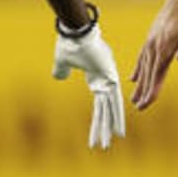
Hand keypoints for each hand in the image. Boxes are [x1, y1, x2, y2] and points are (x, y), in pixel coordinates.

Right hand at [52, 25, 125, 148]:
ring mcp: (110, 79)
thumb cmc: (70, 43)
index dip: (98, 121)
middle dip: (105, 128)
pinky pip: (112, 102)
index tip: (97, 135)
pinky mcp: (111, 78)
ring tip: (111, 142)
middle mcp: (106, 80)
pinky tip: (118, 130)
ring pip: (110, 109)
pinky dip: (114, 117)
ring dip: (109, 127)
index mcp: (97, 77)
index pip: (99, 105)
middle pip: (106, 110)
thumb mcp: (63, 61)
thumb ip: (62, 71)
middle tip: (105, 145)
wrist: (76, 31)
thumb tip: (59, 77)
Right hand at [131, 0, 177, 109]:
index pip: (157, 74)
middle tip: (139, 108)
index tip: (146, 104)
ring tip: (133, 98)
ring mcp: (151, 42)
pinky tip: (134, 78)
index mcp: (164, 48)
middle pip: (148, 74)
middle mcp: (154, 47)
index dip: (152, 90)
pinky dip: (137, 69)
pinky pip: (141, 57)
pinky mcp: (151, 39)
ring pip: (143, 67)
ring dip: (139, 84)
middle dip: (144, 91)